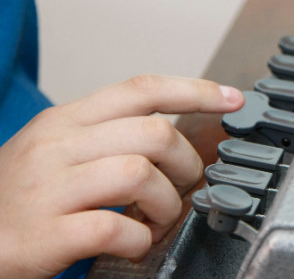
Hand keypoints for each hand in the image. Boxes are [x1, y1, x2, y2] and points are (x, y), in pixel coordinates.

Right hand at [0, 75, 243, 277]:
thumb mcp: (55, 151)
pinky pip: (115, 227)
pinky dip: (139, 240)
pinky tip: (132, 244)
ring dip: (166, 205)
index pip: (141, 89)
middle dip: (186, 164)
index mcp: (65, 120)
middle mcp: (55, 146)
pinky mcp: (45, 234)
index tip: (234, 99)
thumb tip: (169, 134)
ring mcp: (47, 189)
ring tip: (155, 221)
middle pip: (154, 133)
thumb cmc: (18, 200)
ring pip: (141, 175)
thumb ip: (107, 136)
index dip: (196, 90)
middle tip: (181, 189)